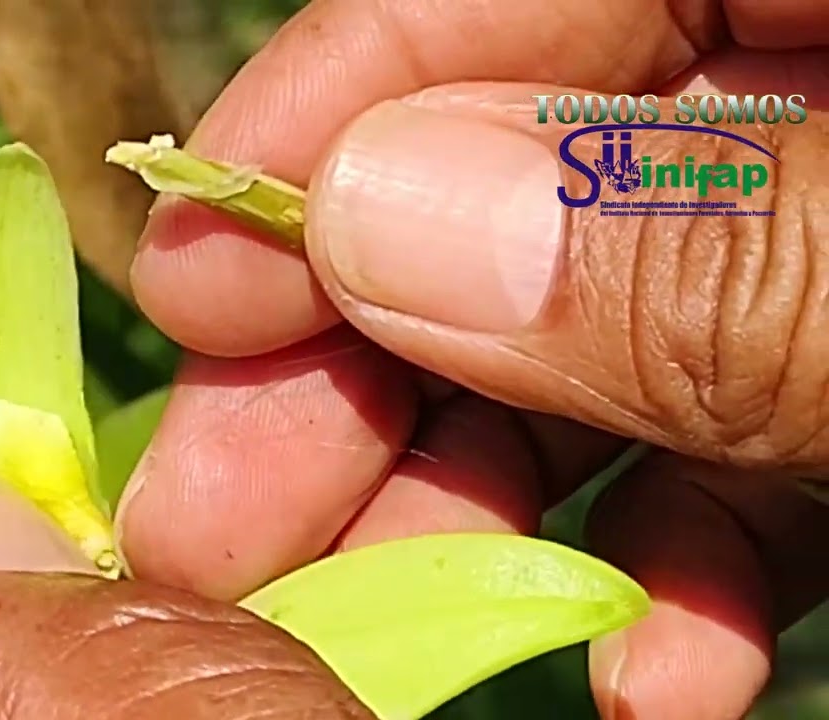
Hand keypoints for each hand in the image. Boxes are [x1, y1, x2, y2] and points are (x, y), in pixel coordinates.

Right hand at [117, 1, 828, 717]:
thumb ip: (683, 259)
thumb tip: (379, 223)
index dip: (328, 118)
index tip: (195, 283)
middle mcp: (822, 102)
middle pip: (519, 185)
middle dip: (359, 359)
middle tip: (217, 509)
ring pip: (599, 338)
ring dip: (478, 492)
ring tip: (378, 613)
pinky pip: (739, 443)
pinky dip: (673, 559)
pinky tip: (647, 671)